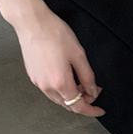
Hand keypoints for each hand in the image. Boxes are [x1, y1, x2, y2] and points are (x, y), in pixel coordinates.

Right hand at [11, 0, 104, 117]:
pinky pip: (49, 90)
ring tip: (81, 82)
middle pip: (68, 105)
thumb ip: (87, 77)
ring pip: (58, 99)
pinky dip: (61, 90)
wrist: (32, 23)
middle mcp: (47, 87)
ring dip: (71, 96)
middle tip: (93, 89)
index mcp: (60, 83)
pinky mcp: (33, 76)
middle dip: (83, 101)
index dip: (91, 110)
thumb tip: (92, 91)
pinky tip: (66, 77)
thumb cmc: (55, 34)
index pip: (78, 106)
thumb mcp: (78, 55)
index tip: (100, 110)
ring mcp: (38, 83)